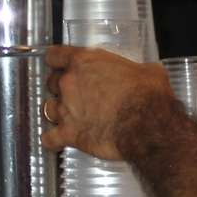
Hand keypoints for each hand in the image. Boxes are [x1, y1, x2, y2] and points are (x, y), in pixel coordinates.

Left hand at [41, 45, 173, 159]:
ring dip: (57, 112)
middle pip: (51, 82)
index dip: (57, 61)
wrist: (146, 126)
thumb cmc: (148, 96)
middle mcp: (70, 83)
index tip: (60, 65)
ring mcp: (66, 109)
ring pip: (48, 109)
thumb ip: (138, 69)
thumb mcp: (148, 71)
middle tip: (74, 93)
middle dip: (60, 88)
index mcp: (85, 62)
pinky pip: (50, 138)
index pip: (55, 55)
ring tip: (68, 117)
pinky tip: (58, 141)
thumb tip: (146, 73)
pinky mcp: (69, 133)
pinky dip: (53, 140)